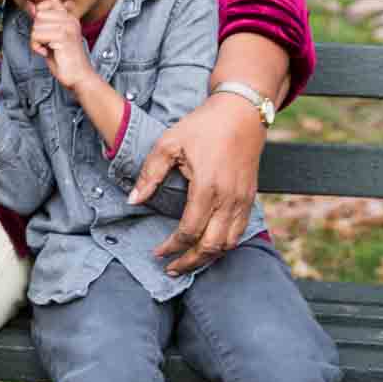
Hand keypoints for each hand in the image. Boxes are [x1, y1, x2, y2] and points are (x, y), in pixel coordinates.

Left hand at [28, 0, 95, 90]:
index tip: (43, 28)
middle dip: (37, 31)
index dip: (41, 12)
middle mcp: (70, 19)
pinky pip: (36, 36)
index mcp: (70, 18)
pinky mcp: (62, 36)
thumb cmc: (65, 60)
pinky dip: (36, 47)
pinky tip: (47, 52)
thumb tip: (32, 7)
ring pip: (36, 26)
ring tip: (47, 48)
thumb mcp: (53, 37)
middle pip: (39, 14)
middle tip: (46, 43)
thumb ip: (44, 22)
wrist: (79, 77)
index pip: (50, 1)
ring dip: (36, 40)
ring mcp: (67, 27)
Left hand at [128, 92, 264, 275]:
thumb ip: (150, 174)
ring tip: (188, 262)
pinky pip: (240, 232)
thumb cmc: (203, 126)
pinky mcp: (250, 198)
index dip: (171, 248)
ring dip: (208, 258)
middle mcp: (229, 199)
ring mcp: (243, 201)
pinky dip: (224, 246)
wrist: (241, 112)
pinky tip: (208, 246)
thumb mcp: (169, 143)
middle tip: (171, 269)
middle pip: (211, 246)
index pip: (189, 231)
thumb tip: (132, 201)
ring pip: (228, 244)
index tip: (157, 253)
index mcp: (207, 187)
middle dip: (189, 263)